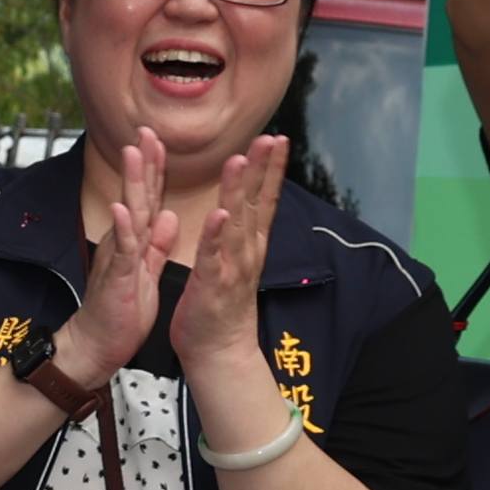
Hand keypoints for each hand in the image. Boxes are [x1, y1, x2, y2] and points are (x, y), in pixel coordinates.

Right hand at [50, 125, 182, 391]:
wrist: (98, 344)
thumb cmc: (121, 310)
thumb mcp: (146, 271)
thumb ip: (156, 243)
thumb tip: (168, 214)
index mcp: (137, 240)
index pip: (148, 198)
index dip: (155, 169)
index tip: (159, 139)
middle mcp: (125, 241)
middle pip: (136, 195)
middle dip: (143, 162)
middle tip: (146, 130)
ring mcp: (119, 256)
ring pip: (128, 213)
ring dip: (131, 183)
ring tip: (133, 153)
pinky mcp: (118, 277)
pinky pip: (122, 250)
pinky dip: (123, 228)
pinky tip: (122, 208)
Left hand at [167, 133, 290, 377]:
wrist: (218, 352)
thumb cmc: (220, 305)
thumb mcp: (235, 260)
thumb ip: (239, 230)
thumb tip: (246, 204)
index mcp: (249, 244)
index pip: (264, 200)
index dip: (271, 170)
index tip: (278, 139)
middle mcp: (247, 252)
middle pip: (257, 204)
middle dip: (263, 169)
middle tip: (271, 138)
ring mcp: (232, 268)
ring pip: (236, 223)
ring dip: (239, 191)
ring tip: (241, 160)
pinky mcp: (212, 285)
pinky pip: (213, 256)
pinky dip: (216, 235)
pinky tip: (219, 213)